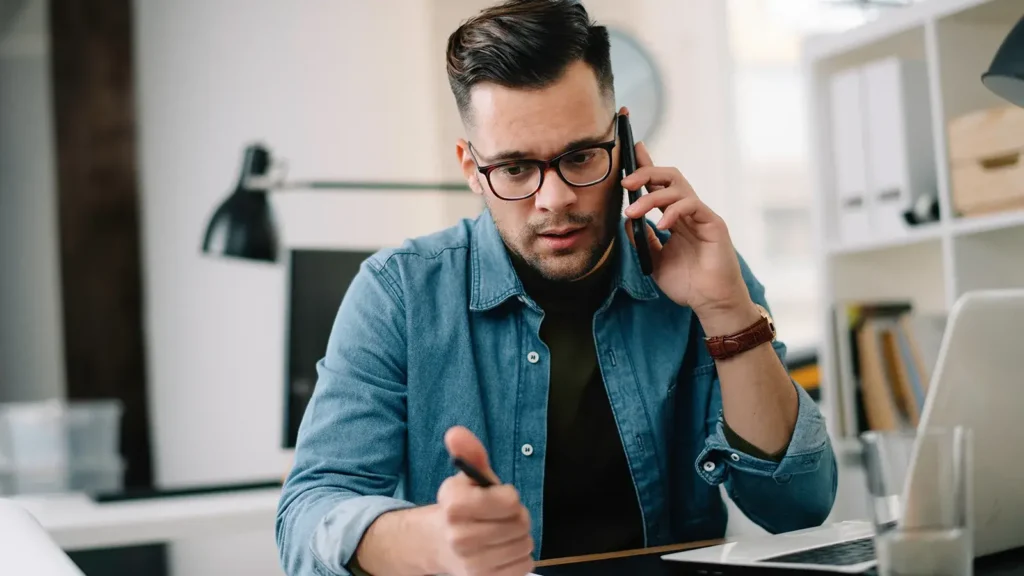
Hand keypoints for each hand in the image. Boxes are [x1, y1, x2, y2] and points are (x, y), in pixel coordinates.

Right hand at [433, 426, 534, 575]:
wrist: (440, 544)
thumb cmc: (462, 508)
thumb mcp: (466, 478)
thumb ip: (469, 453)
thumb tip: (456, 432)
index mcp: (454, 504)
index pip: (509, 500)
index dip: (508, 496)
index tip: (497, 496)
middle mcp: (459, 536)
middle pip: (520, 523)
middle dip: (516, 516)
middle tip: (500, 516)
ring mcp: (471, 563)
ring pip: (524, 544)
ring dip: (518, 537)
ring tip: (501, 533)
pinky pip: (524, 565)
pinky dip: (519, 557)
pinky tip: (502, 550)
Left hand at [622, 140, 756, 333]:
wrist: (710, 303)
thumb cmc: (687, 284)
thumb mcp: (654, 260)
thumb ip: (641, 238)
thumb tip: (626, 219)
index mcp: (674, 218)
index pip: (659, 185)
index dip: (646, 165)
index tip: (632, 149)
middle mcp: (688, 212)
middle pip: (669, 178)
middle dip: (645, 173)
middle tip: (625, 183)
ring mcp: (701, 216)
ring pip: (677, 189)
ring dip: (651, 197)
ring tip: (634, 212)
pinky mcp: (713, 224)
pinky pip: (692, 205)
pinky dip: (674, 211)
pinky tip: (662, 226)